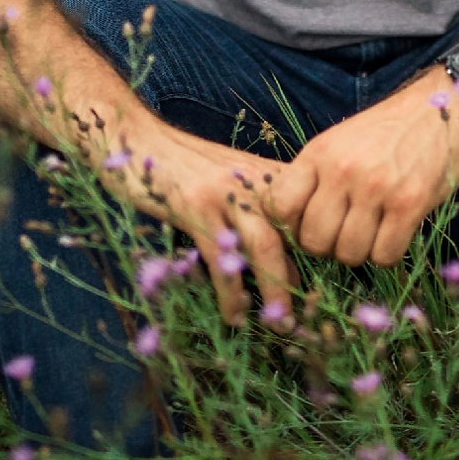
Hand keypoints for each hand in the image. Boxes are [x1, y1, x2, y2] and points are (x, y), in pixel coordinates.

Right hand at [103, 121, 299, 323]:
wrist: (138, 137)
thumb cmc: (186, 169)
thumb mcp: (232, 183)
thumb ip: (261, 216)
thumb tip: (291, 272)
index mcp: (268, 174)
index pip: (309, 215)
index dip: (318, 254)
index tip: (320, 291)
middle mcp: (255, 179)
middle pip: (295, 231)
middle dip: (303, 277)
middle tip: (307, 316)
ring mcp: (226, 191)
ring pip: (266, 244)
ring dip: (276, 287)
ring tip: (279, 322)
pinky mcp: (195, 205)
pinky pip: (220, 256)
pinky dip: (231, 290)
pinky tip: (233, 314)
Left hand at [267, 72, 458, 266]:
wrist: (444, 106)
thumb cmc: (389, 130)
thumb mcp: (340, 141)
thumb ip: (315, 177)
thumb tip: (290, 227)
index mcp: (319, 152)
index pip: (279, 207)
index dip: (292, 227)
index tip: (310, 225)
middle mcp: (343, 169)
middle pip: (314, 241)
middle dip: (328, 247)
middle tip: (346, 232)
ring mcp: (376, 186)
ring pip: (348, 254)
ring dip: (361, 252)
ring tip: (373, 230)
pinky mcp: (410, 202)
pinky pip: (385, 255)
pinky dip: (389, 253)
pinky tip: (395, 231)